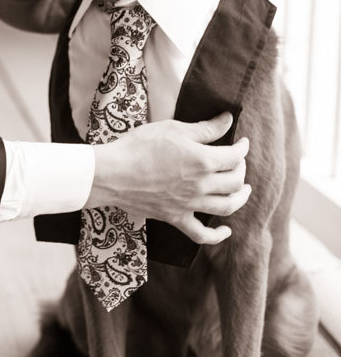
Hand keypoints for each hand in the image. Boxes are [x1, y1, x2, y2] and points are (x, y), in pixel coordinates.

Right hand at [86, 112, 250, 244]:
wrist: (113, 173)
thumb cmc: (140, 146)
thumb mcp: (174, 129)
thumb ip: (205, 128)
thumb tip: (228, 120)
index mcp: (203, 161)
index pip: (235, 156)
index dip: (242, 148)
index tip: (242, 142)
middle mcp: (201, 185)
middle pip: (235, 181)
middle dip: (241, 169)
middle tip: (237, 161)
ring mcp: (190, 204)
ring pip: (227, 206)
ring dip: (240, 198)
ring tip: (243, 190)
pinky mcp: (176, 218)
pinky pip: (201, 234)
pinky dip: (217, 236)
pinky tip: (225, 230)